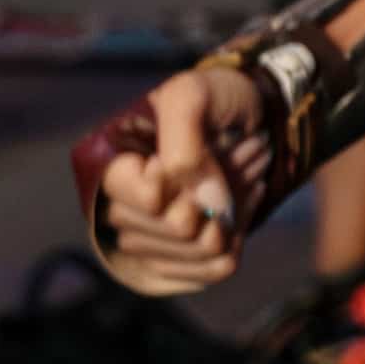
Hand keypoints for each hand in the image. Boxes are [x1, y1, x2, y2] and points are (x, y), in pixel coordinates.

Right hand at [93, 61, 263, 294]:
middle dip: (220, 189)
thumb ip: (184, 149)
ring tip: (248, 171)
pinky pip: (217, 267)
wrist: (252, 108)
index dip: (176, 184)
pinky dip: (242, 231)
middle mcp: (124, 208)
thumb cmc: (214, 96)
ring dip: (236, 208)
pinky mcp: (184, 256)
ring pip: (203, 248)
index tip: (204, 147)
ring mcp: (153, 237)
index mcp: (112, 169)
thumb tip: (206, 210)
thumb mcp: (190, 97)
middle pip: (178, 229)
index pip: (145, 200)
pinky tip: (245, 197)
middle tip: (244, 150)